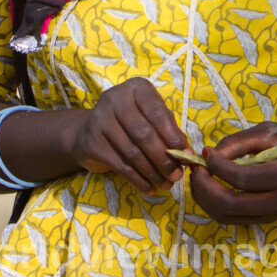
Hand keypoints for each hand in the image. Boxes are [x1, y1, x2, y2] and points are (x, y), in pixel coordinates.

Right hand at [69, 77, 188, 193]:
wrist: (89, 132)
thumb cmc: (130, 122)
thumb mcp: (151, 118)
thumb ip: (169, 131)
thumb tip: (186, 154)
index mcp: (136, 89)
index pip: (157, 113)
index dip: (173, 137)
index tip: (187, 156)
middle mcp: (115, 100)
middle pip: (144, 134)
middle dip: (164, 159)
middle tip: (176, 175)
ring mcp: (100, 121)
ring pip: (132, 153)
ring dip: (153, 172)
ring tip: (166, 184)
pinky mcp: (92, 143)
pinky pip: (120, 165)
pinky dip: (138, 180)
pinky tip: (149, 187)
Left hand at [190, 122, 276, 225]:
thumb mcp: (269, 132)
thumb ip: (238, 142)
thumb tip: (208, 155)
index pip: (243, 178)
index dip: (218, 167)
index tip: (205, 152)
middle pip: (231, 204)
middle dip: (205, 186)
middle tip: (196, 168)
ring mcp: (271, 215)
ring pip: (226, 216)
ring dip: (205, 198)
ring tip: (199, 176)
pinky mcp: (263, 220)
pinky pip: (231, 219)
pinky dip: (212, 205)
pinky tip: (208, 187)